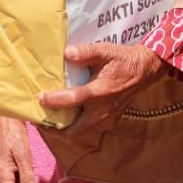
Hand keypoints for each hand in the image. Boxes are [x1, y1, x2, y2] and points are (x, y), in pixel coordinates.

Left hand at [39, 43, 165, 134]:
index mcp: (101, 92)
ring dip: (64, 129)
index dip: (56, 100)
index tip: (40, 97)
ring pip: (81, 131)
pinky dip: (75, 125)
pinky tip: (65, 116)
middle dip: (54, 129)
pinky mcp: (110, 121)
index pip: (74, 100)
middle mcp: (103, 111)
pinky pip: (89, 128)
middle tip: (38, 121)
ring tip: (47, 120)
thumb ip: (85, 52)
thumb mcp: (105, 51)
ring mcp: (107, 119)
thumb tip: (67, 53)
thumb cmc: (122, 60)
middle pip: (74, 130)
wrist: (144, 71)